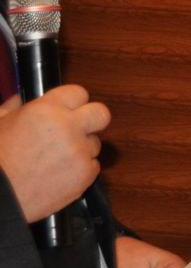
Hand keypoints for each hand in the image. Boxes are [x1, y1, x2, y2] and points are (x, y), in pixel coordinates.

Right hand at [0, 86, 110, 221]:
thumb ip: (13, 108)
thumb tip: (19, 99)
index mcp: (46, 110)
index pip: (78, 93)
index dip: (73, 102)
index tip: (69, 109)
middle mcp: (68, 128)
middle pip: (101, 114)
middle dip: (91, 120)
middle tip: (78, 128)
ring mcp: (79, 152)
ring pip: (95, 143)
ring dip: (82, 148)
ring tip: (56, 158)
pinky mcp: (85, 175)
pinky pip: (94, 166)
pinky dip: (81, 169)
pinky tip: (59, 173)